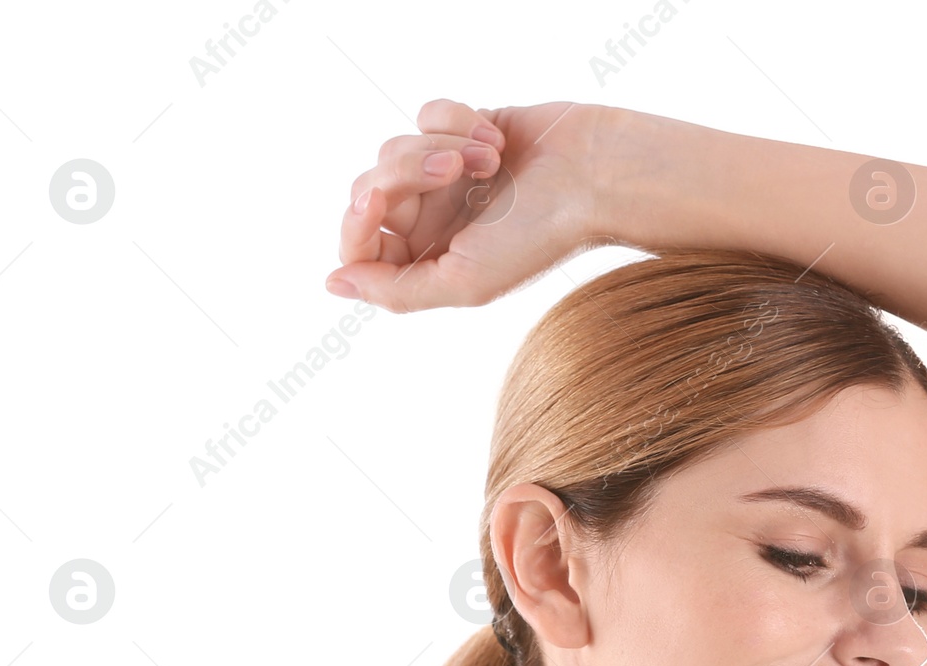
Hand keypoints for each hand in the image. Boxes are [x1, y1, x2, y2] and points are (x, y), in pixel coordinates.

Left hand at [326, 98, 607, 312]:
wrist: (592, 176)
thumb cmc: (537, 237)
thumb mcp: (463, 282)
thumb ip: (396, 291)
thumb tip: (334, 281)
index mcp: (427, 264)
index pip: (358, 246)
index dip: (356, 223)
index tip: (376, 202)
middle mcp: (431, 223)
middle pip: (369, 191)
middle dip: (404, 172)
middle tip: (452, 171)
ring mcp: (444, 177)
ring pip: (394, 148)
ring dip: (442, 146)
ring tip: (490, 160)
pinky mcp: (461, 132)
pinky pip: (427, 114)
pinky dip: (459, 122)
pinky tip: (497, 140)